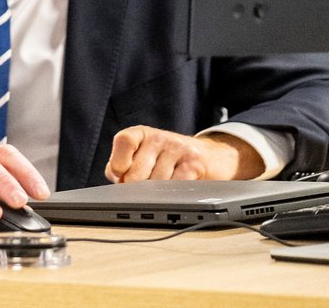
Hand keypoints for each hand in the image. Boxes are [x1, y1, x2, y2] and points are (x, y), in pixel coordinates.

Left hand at [106, 127, 264, 182]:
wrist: (212, 156)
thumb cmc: (170, 159)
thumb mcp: (144, 156)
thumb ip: (123, 165)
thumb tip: (116, 179)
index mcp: (142, 134)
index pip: (124, 141)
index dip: (118, 161)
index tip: (120, 175)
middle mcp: (159, 138)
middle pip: (137, 171)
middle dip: (136, 189)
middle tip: (144, 191)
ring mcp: (178, 149)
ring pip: (155, 183)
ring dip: (156, 194)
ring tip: (163, 190)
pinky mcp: (195, 163)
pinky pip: (176, 186)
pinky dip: (172, 195)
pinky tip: (175, 193)